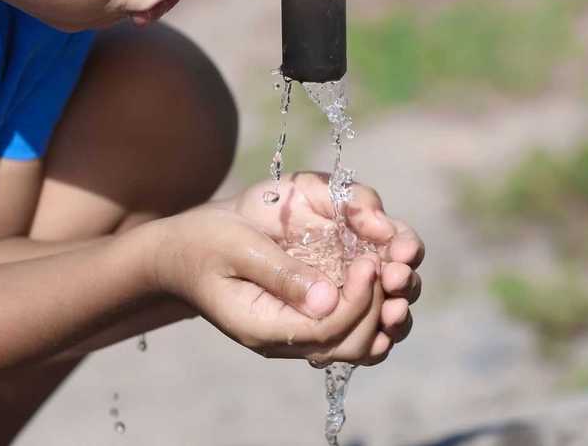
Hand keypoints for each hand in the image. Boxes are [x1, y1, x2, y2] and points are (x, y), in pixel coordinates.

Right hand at [152, 172, 422, 365]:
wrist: (186, 248)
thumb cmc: (206, 243)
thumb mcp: (237, 249)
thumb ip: (281, 274)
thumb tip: (329, 299)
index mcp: (266, 328)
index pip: (330, 331)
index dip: (360, 300)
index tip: (369, 261)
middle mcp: (291, 334)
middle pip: (356, 344)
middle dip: (383, 306)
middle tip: (394, 265)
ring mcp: (304, 323)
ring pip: (364, 341)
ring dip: (391, 310)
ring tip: (401, 271)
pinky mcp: (313, 306)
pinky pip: (357, 324)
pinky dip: (380, 304)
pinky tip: (389, 272)